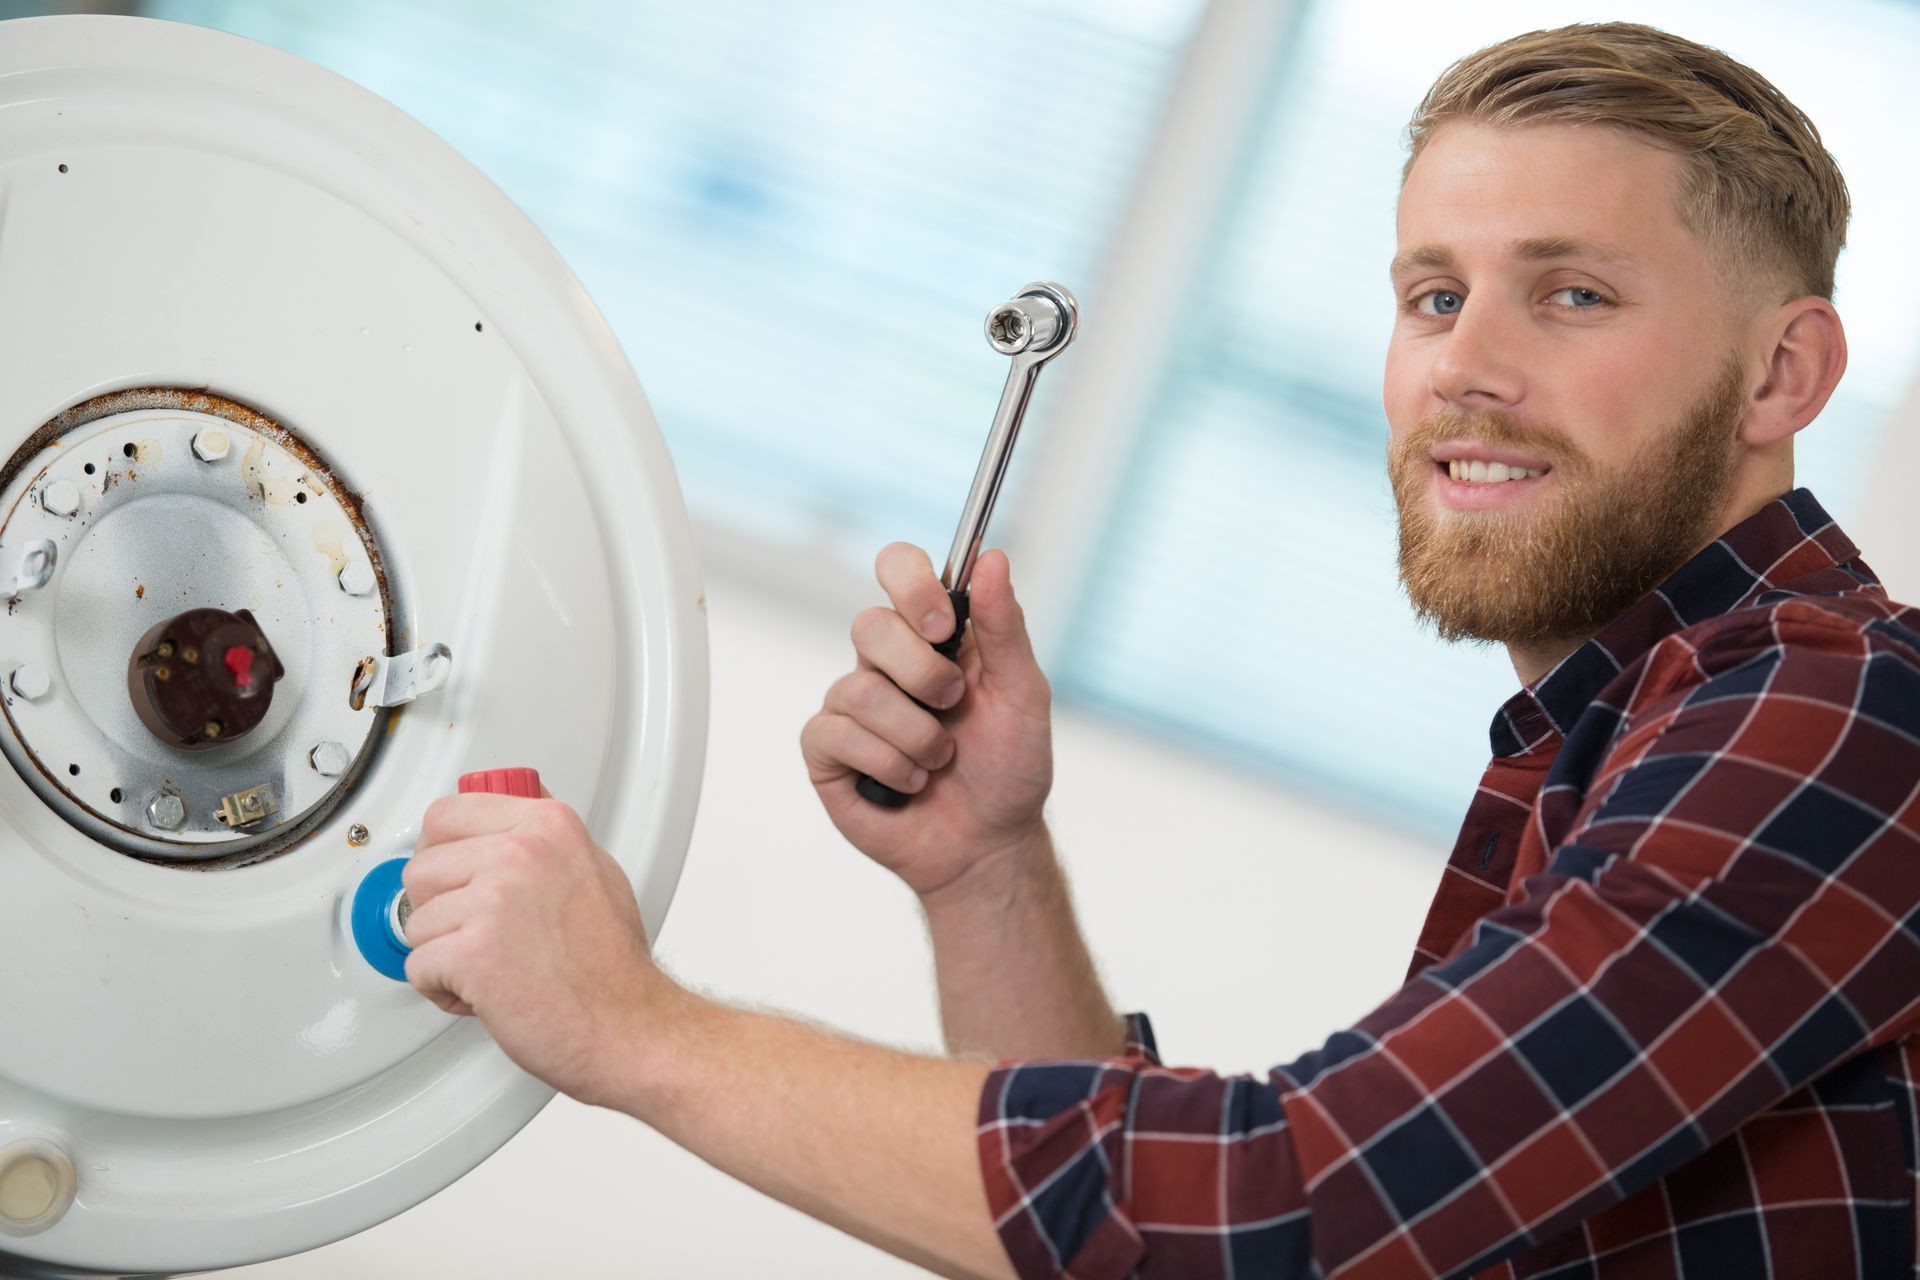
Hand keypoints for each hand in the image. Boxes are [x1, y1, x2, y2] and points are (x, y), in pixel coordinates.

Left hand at [401, 790, 664, 1107]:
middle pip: (422, 868)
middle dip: (438, 909)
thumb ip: (546, 836)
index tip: (449, 874)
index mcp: (547, 825)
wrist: (626, 1024)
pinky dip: (441, 990)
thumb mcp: (594, 869)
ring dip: (443, 954)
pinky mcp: (473, 952)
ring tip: (490, 967)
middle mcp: (521, 853)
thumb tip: (517, 801)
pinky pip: (417, 967)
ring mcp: (495, 900)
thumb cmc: (612, 963)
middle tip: (475, 933)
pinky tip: (482, 992)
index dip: (438, 851)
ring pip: (416, 922)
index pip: (446, 815)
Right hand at [800, 544, 1052, 899]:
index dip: (911, 583)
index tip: (944, 625)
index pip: (898, 568)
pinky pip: (835, 733)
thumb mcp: (1023, 695)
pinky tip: (909, 782)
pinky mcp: (827, 750)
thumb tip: (993, 558)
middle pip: (869, 625)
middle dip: (922, 674)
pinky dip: (887, 763)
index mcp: (932, 635)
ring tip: (940, 761)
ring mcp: (851, 705)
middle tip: (954, 705)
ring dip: (916, 735)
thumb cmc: (1009, 768)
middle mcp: (886, 661)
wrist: (989, 846)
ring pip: (859, 689)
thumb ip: (1006, 627)